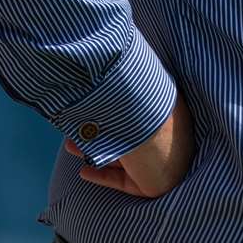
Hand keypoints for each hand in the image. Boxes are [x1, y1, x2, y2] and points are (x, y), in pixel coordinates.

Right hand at [66, 95, 195, 198]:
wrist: (156, 135)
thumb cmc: (147, 106)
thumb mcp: (132, 87)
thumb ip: (117, 82)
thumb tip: (99, 58)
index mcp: (171, 113)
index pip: (141, 116)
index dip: (114, 116)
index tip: (92, 109)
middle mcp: (170, 137)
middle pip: (130, 137)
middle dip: (100, 134)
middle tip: (76, 128)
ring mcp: (164, 162)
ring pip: (124, 159)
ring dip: (95, 153)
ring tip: (70, 146)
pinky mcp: (154, 184)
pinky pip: (125, 181)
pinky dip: (104, 176)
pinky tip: (83, 171)